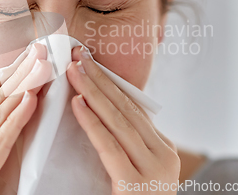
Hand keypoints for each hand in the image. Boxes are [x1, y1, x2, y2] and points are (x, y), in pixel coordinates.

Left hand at [66, 46, 179, 194]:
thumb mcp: (132, 169)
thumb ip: (122, 144)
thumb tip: (97, 111)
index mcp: (161, 150)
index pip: (132, 110)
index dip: (109, 84)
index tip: (89, 63)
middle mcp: (163, 156)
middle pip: (126, 110)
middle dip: (100, 80)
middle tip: (78, 56)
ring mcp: (154, 171)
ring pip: (119, 122)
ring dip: (94, 93)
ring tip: (74, 70)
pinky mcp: (137, 186)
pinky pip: (110, 148)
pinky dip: (93, 124)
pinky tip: (77, 104)